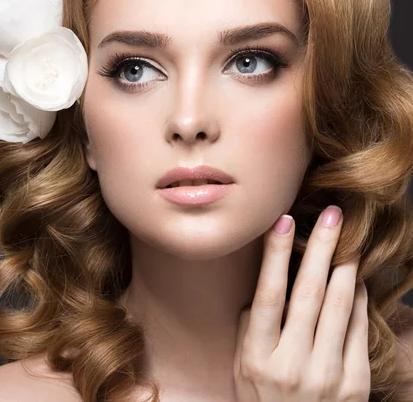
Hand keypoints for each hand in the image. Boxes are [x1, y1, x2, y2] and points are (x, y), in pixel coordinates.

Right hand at [233, 206, 370, 401]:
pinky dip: (357, 298)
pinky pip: (358, 329)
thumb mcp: (241, 370)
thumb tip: (262, 293)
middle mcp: (292, 364)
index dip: (275, 255)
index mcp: (257, 358)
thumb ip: (248, 331)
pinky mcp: (354, 382)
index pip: (267, 296)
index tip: (282, 221)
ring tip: (348, 238)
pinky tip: (354, 278)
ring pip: (338, 306)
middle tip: (332, 215)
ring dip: (344, 266)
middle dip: (320, 248)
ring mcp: (327, 374)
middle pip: (308, 294)